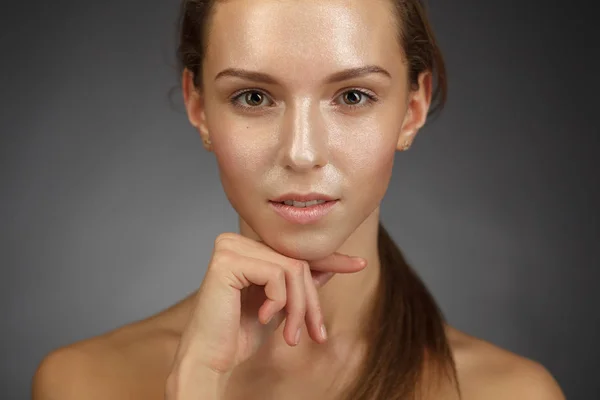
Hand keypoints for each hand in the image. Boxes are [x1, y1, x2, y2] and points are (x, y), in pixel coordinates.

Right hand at [165, 232, 365, 397]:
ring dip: (299, 307)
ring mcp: (230, 247)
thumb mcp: (279, 305)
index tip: (359, 264)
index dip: (330, 259)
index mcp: (245, 248)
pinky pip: (277, 274)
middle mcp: (235, 241)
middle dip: (311, 301)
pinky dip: (280, 301)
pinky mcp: (227, 259)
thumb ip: (298, 283)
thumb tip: (328, 265)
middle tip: (316, 334)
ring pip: (292, 268)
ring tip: (291, 335)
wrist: (211, 358)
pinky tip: (264, 317)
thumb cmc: (239, 334)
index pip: (294, 252)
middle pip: (297, 261)